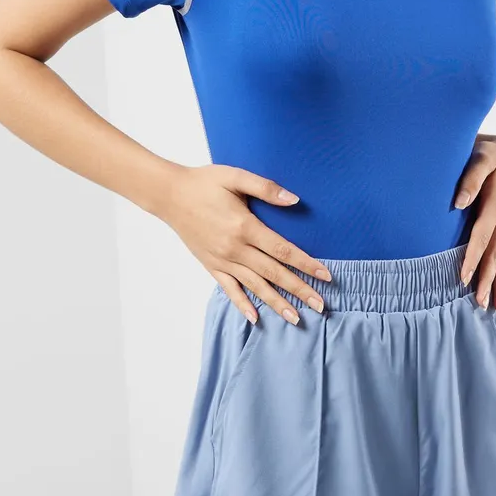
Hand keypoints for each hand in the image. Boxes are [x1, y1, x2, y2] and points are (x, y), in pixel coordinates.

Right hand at [159, 163, 331, 325]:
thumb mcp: (235, 176)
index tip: (327, 276)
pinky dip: (242, 304)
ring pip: (255, 286)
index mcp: (244, 226)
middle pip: (274, 273)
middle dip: (299, 290)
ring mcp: (222, 260)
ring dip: (277, 303)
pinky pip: (229, 289)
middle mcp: (234, 248)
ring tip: (296, 318)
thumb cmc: (204, 182)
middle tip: (321, 306)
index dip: (306, 264)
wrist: (169, 194)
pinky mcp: (210, 265)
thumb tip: (294, 199)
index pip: (283, 250)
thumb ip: (265, 188)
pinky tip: (255, 319)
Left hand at [456, 134, 495, 312]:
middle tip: (477, 304)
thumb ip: (470, 178)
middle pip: (494, 256)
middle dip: (486, 280)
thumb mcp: (481, 157)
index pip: (480, 238)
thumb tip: (459, 202)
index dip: (471, 258)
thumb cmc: (491, 154)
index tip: (461, 278)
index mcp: (494, 206)